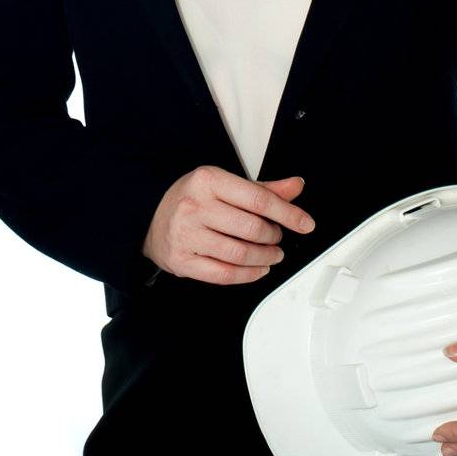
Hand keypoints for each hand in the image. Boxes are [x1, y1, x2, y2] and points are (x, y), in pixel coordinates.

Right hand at [141, 168, 314, 284]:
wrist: (151, 220)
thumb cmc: (192, 200)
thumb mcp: (224, 185)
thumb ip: (262, 189)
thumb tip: (295, 186)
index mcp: (207, 180)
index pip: (258, 199)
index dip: (288, 214)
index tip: (305, 223)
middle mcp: (194, 206)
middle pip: (252, 229)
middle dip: (274, 236)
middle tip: (277, 237)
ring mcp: (186, 235)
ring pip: (240, 254)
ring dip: (265, 258)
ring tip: (272, 254)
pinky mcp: (183, 261)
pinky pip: (224, 274)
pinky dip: (249, 274)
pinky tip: (258, 268)